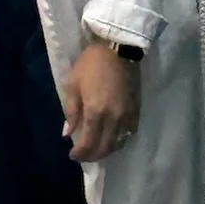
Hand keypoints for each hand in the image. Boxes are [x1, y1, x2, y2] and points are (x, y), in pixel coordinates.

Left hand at [63, 42, 140, 162]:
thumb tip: (67, 133)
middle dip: (92, 156)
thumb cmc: (92, 63)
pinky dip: (120, 140)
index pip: (88, 143)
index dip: (79, 153)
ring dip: (107, 150)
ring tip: (97, 149)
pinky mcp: (137, 110)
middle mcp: (113, 119)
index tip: (72, 155)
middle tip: (83, 155)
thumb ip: (71, 111)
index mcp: (95, 112)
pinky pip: (130, 134)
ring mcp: (127, 116)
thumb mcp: (73, 84)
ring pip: (118, 144)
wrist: (118, 47)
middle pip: (104, 148)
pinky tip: (113, 138)